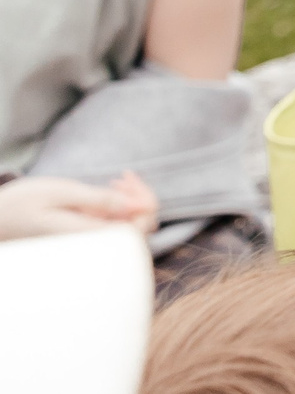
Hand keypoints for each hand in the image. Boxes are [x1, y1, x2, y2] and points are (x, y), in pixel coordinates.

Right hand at [0, 172, 157, 240]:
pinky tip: (109, 190)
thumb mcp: (60, 193)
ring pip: (128, 227)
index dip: (144, 202)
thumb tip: (134, 207)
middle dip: (140, 199)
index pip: (138, 229)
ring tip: (116, 182)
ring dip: (130, 202)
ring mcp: (89, 243)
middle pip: (139, 229)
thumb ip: (98, 200)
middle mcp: (91, 245)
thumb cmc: (21, 204)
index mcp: (87, 236)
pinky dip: (118, 207)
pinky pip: (114, 227)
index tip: (125, 179)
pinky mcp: (85, 238)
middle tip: (123, 178)